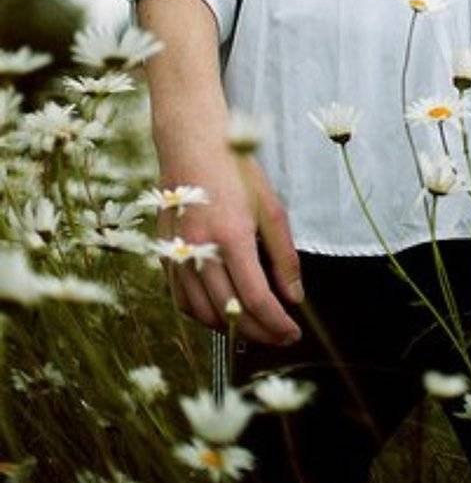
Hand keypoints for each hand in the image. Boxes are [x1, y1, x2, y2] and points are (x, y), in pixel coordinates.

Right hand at [154, 143, 303, 345]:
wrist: (191, 145)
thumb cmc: (236, 172)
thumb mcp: (271, 207)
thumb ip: (284, 255)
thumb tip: (293, 297)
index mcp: (232, 237)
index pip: (256, 299)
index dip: (276, 324)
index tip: (291, 333)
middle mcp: (201, 251)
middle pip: (230, 313)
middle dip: (258, 333)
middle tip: (278, 336)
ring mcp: (179, 255)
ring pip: (202, 313)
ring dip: (230, 327)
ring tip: (253, 326)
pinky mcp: (165, 255)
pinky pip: (182, 300)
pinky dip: (203, 314)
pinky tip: (221, 311)